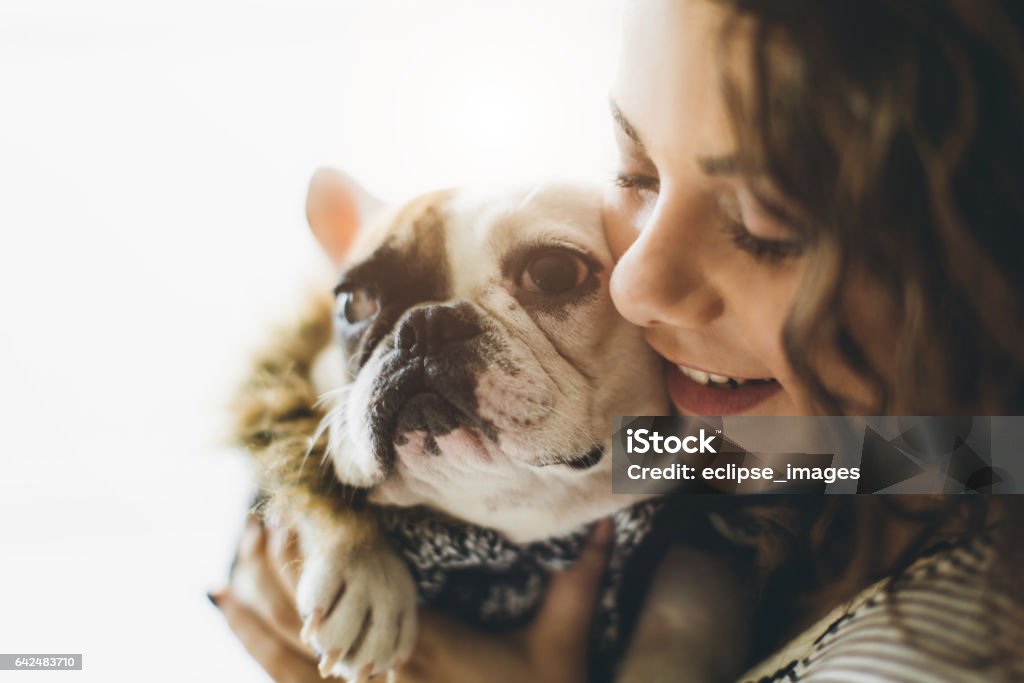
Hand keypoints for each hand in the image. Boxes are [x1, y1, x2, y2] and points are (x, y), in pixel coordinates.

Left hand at [209, 515, 612, 682]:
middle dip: (280, 575)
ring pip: (290, 663)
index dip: (326, 563)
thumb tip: (606, 524)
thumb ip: (579, 581)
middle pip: (313, 626)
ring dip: (255, 618)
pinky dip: (259, 655)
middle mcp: (385, 678)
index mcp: (426, 650)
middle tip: (256, 524)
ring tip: (224, 579)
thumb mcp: (561, 643)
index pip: (362, 603)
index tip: (303, 517)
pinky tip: (235, 628)